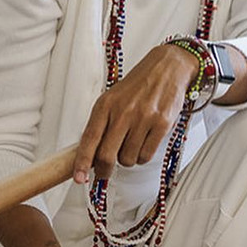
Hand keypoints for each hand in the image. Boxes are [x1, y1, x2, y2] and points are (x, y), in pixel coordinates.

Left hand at [73, 42, 196, 182]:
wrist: (167, 68)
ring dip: (127, 160)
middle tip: (104, 173)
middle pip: (107, 155)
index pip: (89, 140)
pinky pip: (147, 154)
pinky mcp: (162, 124)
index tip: (79, 178)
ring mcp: (143, 119)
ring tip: (130, 147)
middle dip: (104, 170)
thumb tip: (92, 152)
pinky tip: (143, 145)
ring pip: (128, 158)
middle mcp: (123, 112)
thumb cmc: (138, 85)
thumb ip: (102, 122)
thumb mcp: (113, 98)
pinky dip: (142, 156)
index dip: (82, 163)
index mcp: (105, 105)